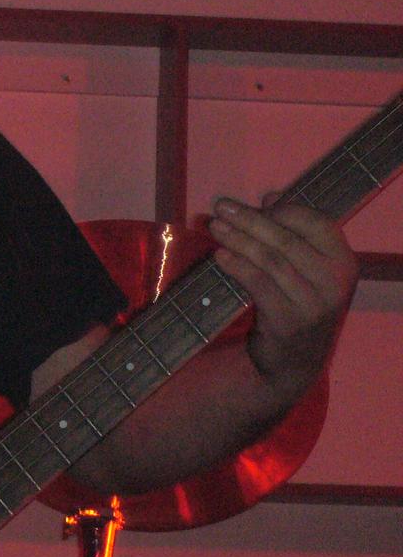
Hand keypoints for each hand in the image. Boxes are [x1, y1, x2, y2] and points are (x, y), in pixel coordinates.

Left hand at [208, 194, 357, 392]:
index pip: (316, 222)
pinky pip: (259, 285)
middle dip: (249, 220)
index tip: (254, 202)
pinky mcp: (289, 321)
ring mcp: (314, 304)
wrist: (295, 361)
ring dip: (238, 239)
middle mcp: (335, 282)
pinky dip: (237, 266)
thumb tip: (272, 195)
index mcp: (343, 262)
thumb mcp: (304, 269)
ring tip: (213, 227)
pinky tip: (219, 255)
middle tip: (220, 207)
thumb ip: (292, 233)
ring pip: (270, 260)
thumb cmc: (297, 304)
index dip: (283, 209)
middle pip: (286, 240)